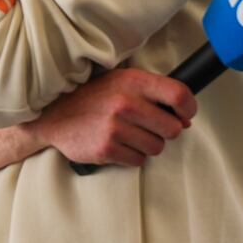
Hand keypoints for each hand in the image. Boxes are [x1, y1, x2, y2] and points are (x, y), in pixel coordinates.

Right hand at [31, 68, 197, 167]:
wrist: (53, 114)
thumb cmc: (93, 98)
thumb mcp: (120, 82)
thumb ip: (152, 93)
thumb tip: (184, 119)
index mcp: (133, 81)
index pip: (179, 95)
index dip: (189, 109)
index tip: (184, 116)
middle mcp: (126, 103)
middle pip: (173, 129)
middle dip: (164, 132)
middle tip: (147, 127)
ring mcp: (115, 127)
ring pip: (157, 148)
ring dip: (147, 145)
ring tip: (128, 135)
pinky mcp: (107, 149)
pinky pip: (138, 160)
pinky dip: (131, 156)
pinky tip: (117, 144)